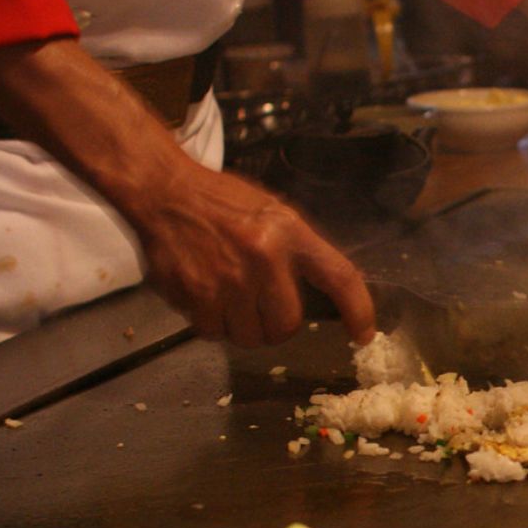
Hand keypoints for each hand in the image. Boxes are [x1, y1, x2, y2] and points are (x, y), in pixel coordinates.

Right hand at [0, 38, 376, 348]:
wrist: (164, 191)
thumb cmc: (223, 203)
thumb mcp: (273, 213)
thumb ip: (299, 252)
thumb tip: (327, 298)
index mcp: (290, 232)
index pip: (340, 276)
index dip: (358, 310)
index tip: (364, 334)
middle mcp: (264, 257)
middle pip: (288, 324)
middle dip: (279, 325)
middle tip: (265, 308)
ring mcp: (227, 279)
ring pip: (251, 336)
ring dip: (245, 328)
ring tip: (233, 299)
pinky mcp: (194, 296)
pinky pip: (215, 333)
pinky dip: (214, 325)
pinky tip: (208, 298)